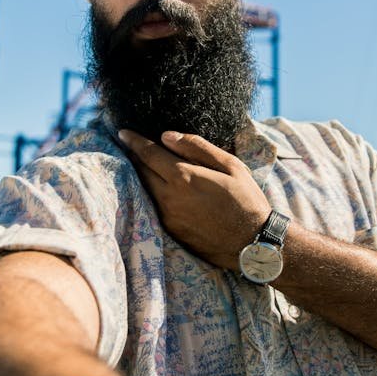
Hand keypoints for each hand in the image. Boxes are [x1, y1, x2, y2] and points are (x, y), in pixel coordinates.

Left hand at [118, 129, 270, 269]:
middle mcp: (170, 198)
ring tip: (138, 162)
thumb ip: (197, 147)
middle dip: (132, 156)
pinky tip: (156, 185)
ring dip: (139, 174)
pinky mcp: (171, 231)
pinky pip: (154, 206)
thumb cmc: (246, 200)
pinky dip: (150, 192)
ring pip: (145, 190)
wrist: (254, 243)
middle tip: (126, 144)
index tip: (122, 132)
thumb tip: (166, 136)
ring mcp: (168, 217)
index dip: (133, 141)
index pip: (148, 154)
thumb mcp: (230, 165)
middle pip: (141, 171)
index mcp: (184, 178)